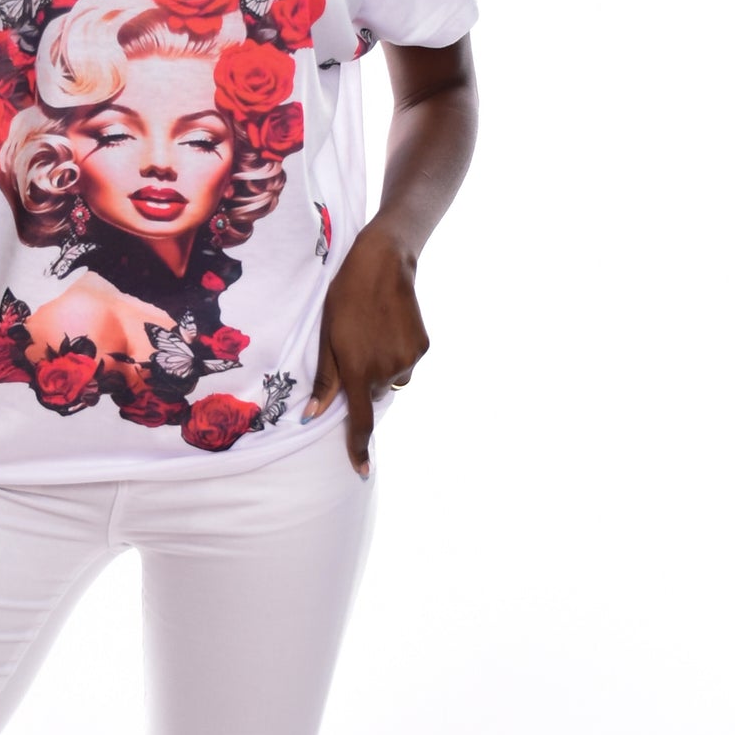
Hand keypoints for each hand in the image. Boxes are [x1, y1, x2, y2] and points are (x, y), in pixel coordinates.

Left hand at [301, 219, 428, 473]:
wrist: (384, 263)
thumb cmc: (345, 298)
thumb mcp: (326, 337)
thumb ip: (325, 380)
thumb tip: (312, 415)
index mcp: (357, 372)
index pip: (359, 421)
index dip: (359, 447)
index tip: (362, 470)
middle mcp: (386, 371)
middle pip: (373, 395)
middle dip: (365, 383)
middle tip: (356, 349)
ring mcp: (407, 360)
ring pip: (392, 381)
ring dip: (382, 369)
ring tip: (373, 334)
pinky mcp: (422, 347)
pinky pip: (407, 363)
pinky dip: (398, 354)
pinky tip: (390, 327)